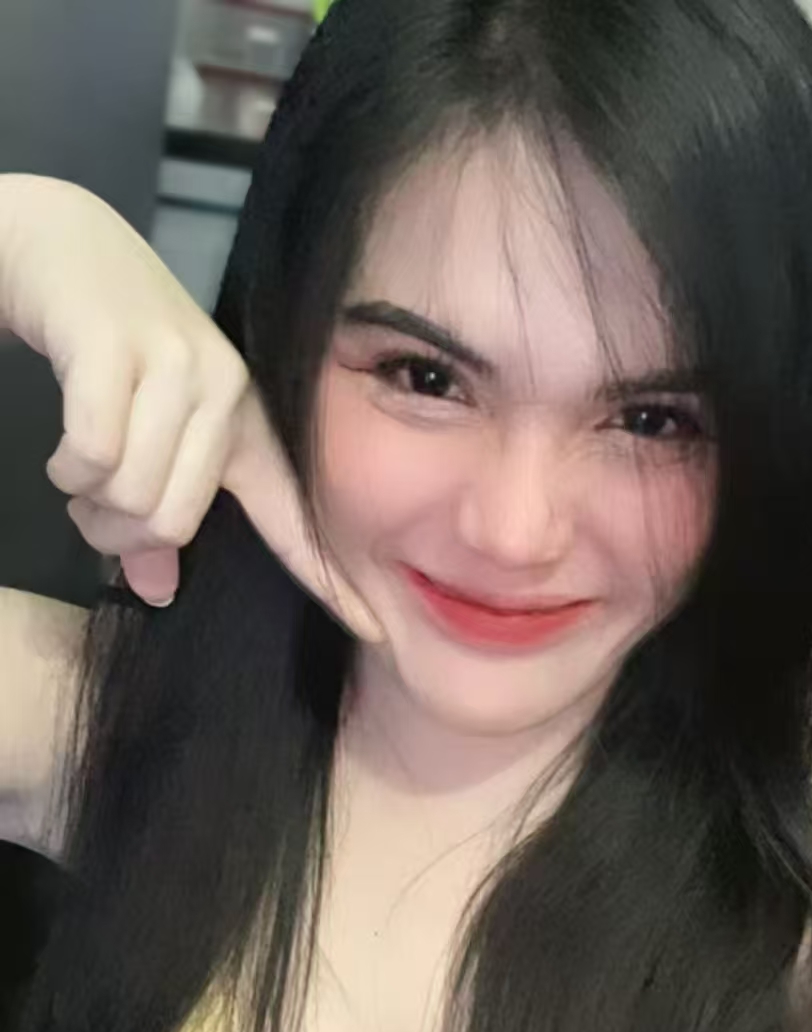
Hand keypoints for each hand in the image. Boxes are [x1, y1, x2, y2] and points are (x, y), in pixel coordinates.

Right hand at [0, 175, 383, 641]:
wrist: (65, 248)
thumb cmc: (112, 356)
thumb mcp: (148, 434)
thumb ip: (158, 511)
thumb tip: (156, 587)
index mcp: (244, 425)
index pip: (294, 516)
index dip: (332, 580)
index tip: (377, 633)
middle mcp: (225, 394)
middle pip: (174, 522)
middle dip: (116, 531)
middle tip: (91, 503)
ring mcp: (176, 364)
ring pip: (132, 494)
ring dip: (85, 498)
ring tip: (77, 466)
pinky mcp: (118, 346)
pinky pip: (93, 453)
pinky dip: (65, 465)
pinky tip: (63, 444)